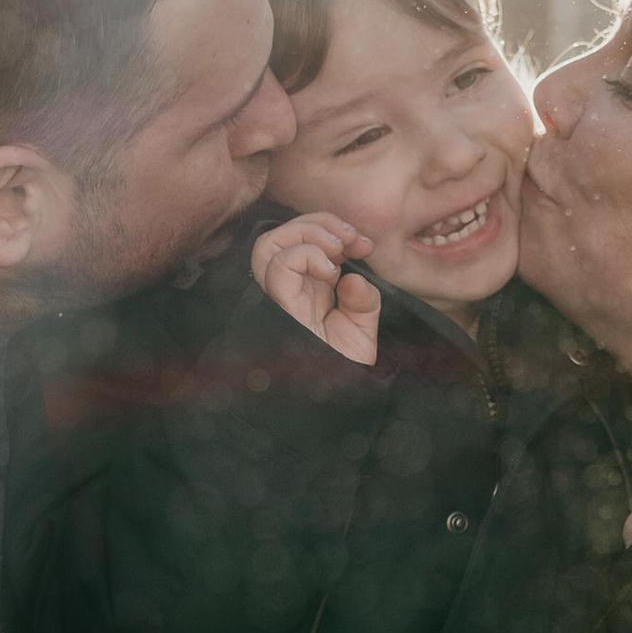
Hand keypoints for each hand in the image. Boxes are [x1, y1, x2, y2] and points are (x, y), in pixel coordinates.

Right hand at [252, 213, 380, 366]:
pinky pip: (277, 266)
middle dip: (318, 223)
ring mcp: (280, 301)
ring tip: (337, 253)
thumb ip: (364, 302)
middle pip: (278, 236)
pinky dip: (307, 255)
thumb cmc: (343, 375)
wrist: (339, 409)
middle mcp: (288, 294)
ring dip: (308, 235)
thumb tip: (353, 279)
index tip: (364, 244)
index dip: (330, 230)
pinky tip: (331, 272)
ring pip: (267, 244)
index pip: (298, 242)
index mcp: (304, 293)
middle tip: (351, 241)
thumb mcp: (361, 333)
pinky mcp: (281, 309)